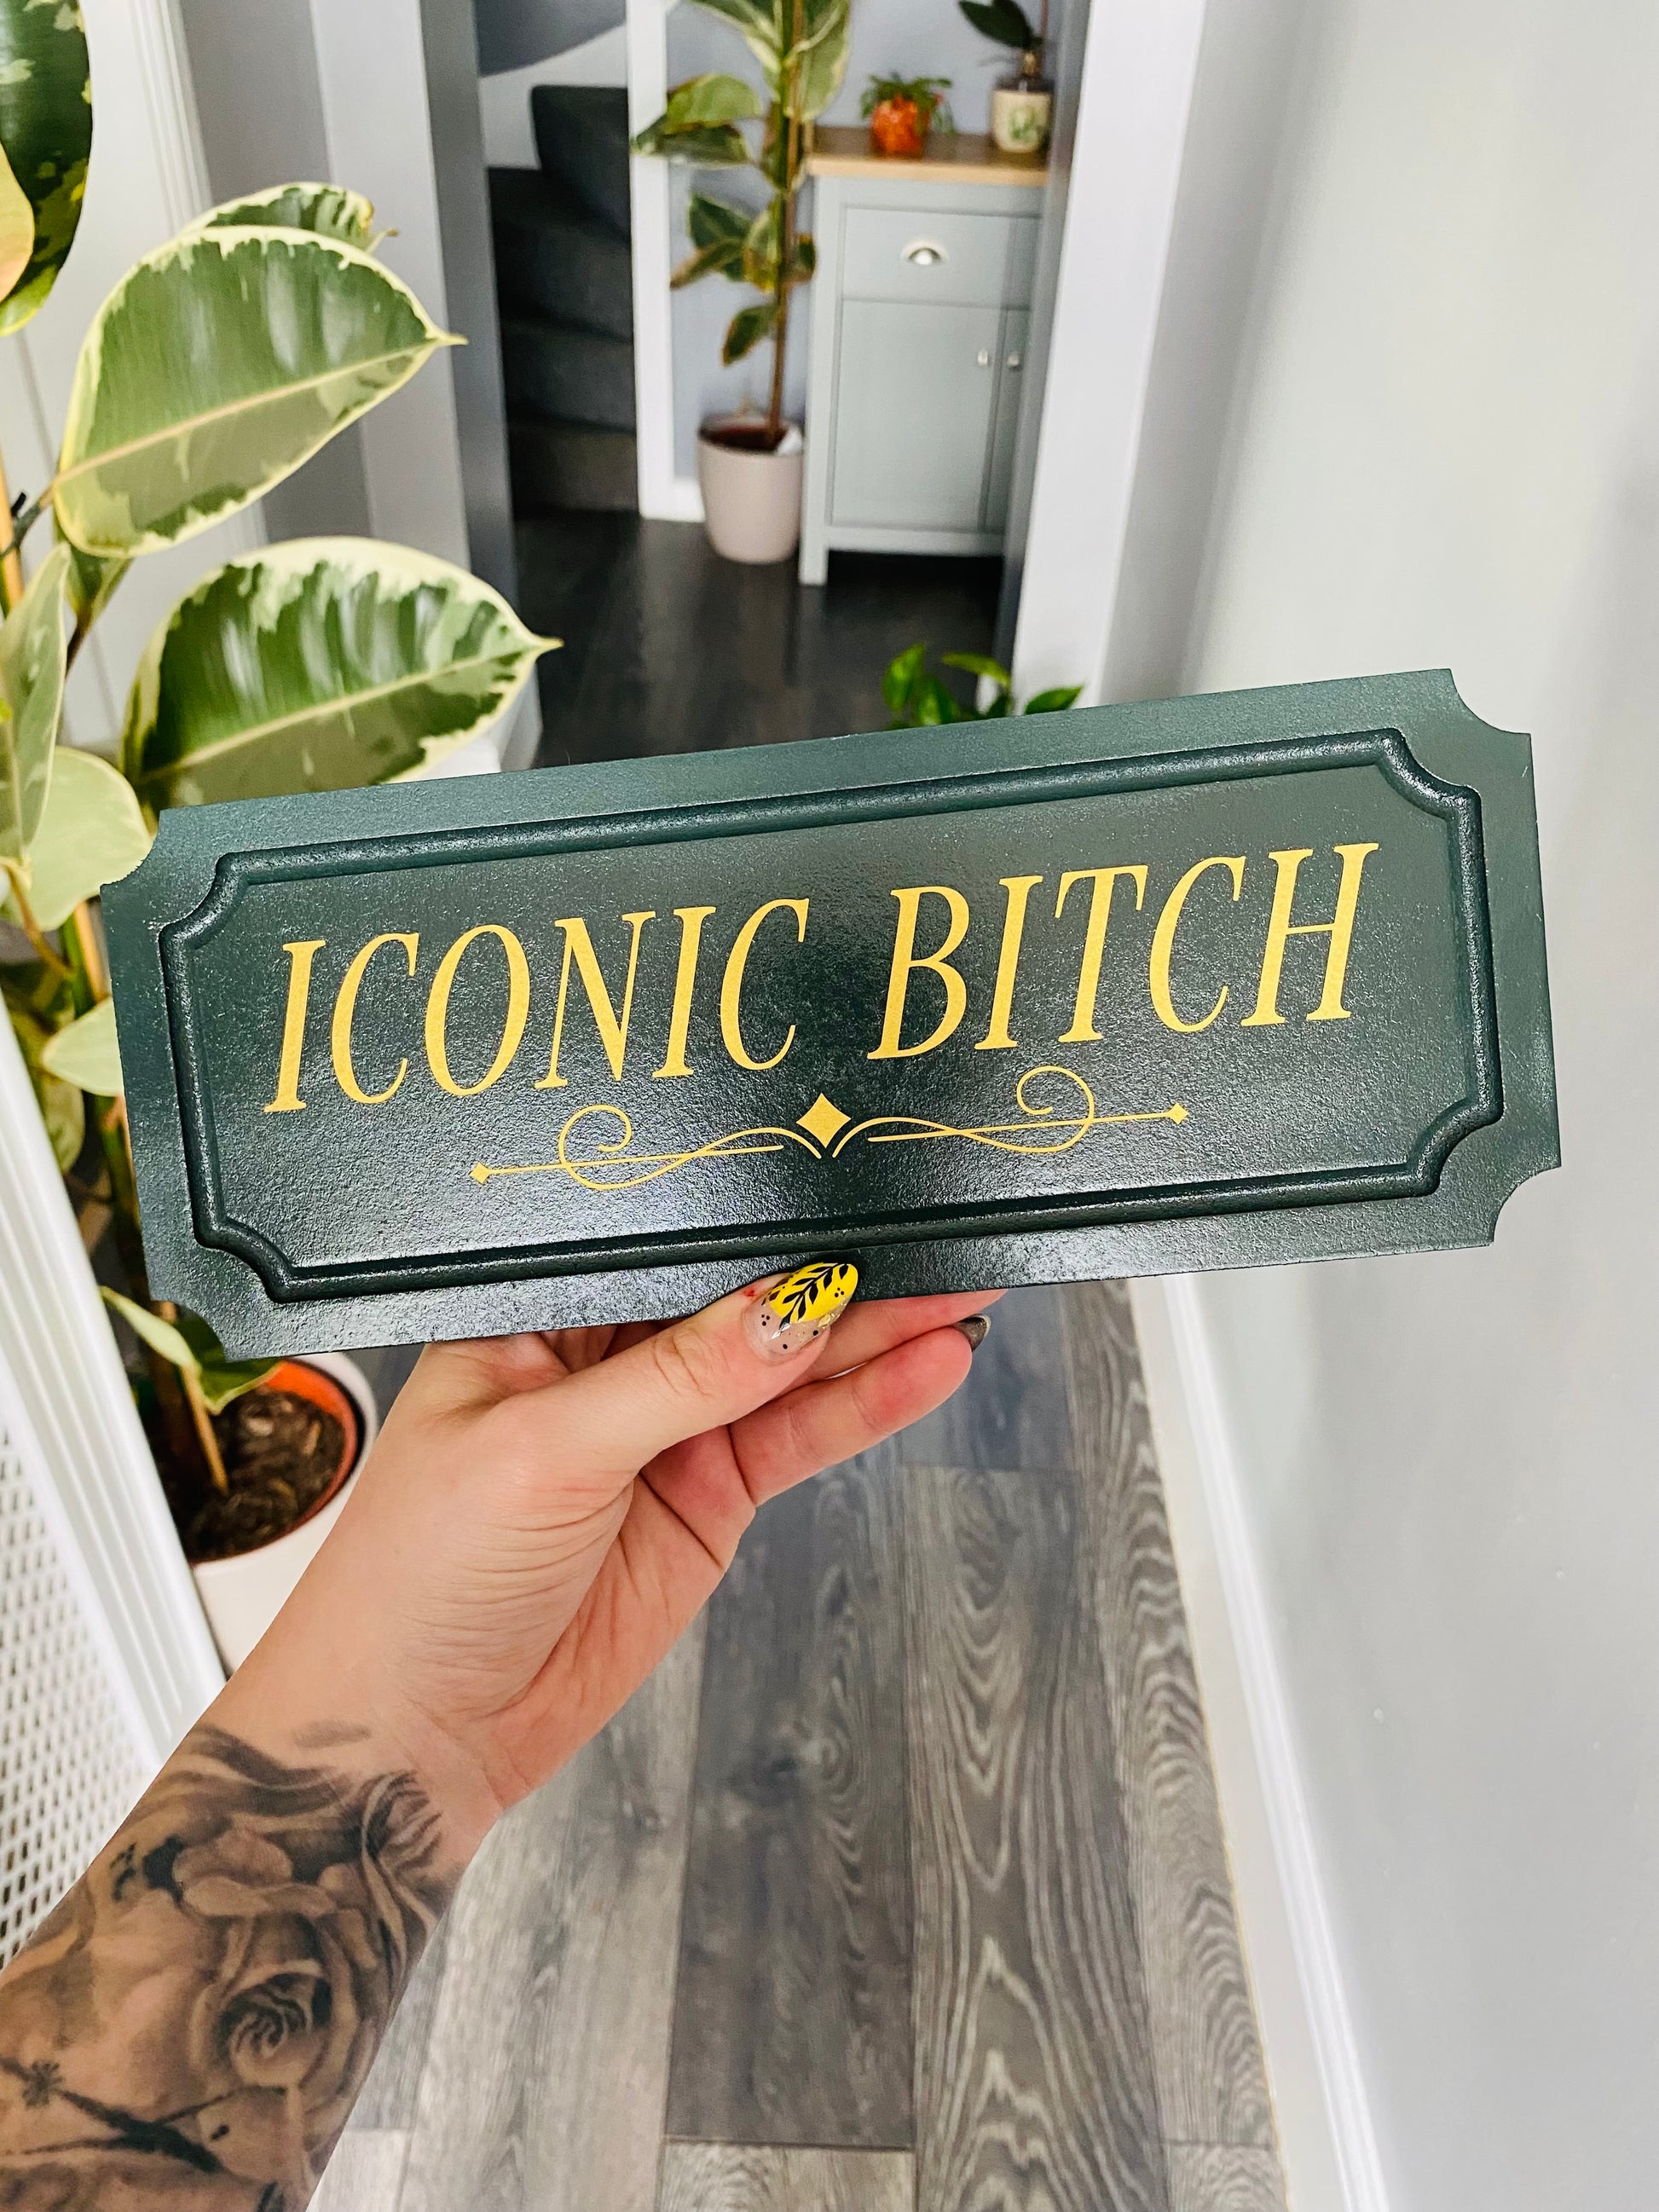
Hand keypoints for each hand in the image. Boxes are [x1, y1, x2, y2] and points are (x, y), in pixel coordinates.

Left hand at [230, 1265, 998, 1852]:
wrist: (417, 1734)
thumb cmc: (420, 1574)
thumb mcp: (544, 1452)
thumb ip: (677, 1381)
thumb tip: (789, 1310)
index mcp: (539, 1313)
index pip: (664, 1245)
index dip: (750, 1218)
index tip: (838, 1188)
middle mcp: (606, 1358)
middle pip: (740, 1297)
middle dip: (832, 1267)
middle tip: (932, 1235)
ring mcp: (665, 1430)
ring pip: (786, 1365)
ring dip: (872, 1331)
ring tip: (961, 1288)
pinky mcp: (708, 1497)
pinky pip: (798, 1438)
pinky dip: (865, 1405)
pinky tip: (925, 1366)